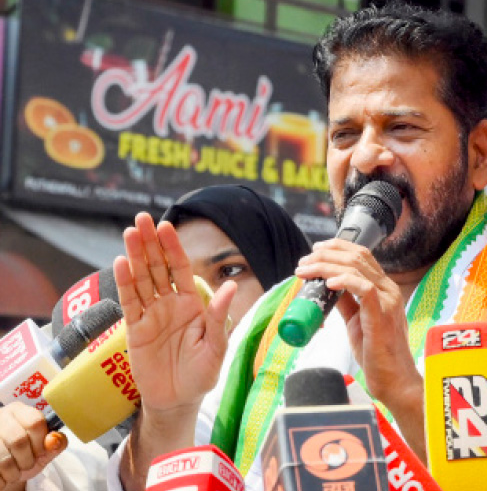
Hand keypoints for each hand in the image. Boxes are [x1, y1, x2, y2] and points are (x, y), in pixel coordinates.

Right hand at [0, 402, 66, 489]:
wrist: (4, 470)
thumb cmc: (25, 456)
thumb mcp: (44, 451)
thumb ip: (57, 444)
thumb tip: (55, 439)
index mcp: (21, 411)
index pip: (35, 422)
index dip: (41, 442)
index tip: (40, 452)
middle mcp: (2, 417)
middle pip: (18, 440)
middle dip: (26, 459)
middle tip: (27, 464)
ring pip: (3, 457)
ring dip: (13, 472)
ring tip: (14, 472)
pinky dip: (2, 477)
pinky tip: (3, 474)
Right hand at [113, 212, 235, 419]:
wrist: (178, 400)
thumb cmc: (201, 373)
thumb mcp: (216, 346)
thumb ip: (219, 316)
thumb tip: (231, 285)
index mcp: (192, 304)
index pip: (180, 269)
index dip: (173, 248)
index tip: (166, 226)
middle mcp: (170, 304)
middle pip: (157, 268)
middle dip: (150, 244)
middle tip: (141, 219)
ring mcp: (151, 315)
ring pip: (141, 280)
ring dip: (134, 257)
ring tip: (129, 233)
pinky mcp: (135, 330)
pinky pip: (130, 304)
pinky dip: (125, 284)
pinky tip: (121, 264)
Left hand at [294, 239, 424, 454]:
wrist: (393, 379)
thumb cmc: (376, 353)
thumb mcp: (356, 320)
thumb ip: (346, 301)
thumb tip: (327, 287)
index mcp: (384, 288)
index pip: (362, 255)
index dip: (338, 247)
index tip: (315, 251)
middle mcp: (389, 289)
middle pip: (357, 256)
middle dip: (326, 254)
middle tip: (303, 262)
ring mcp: (388, 300)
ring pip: (356, 268)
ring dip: (326, 266)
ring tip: (305, 271)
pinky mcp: (382, 313)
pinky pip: (364, 288)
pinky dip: (344, 281)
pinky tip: (328, 283)